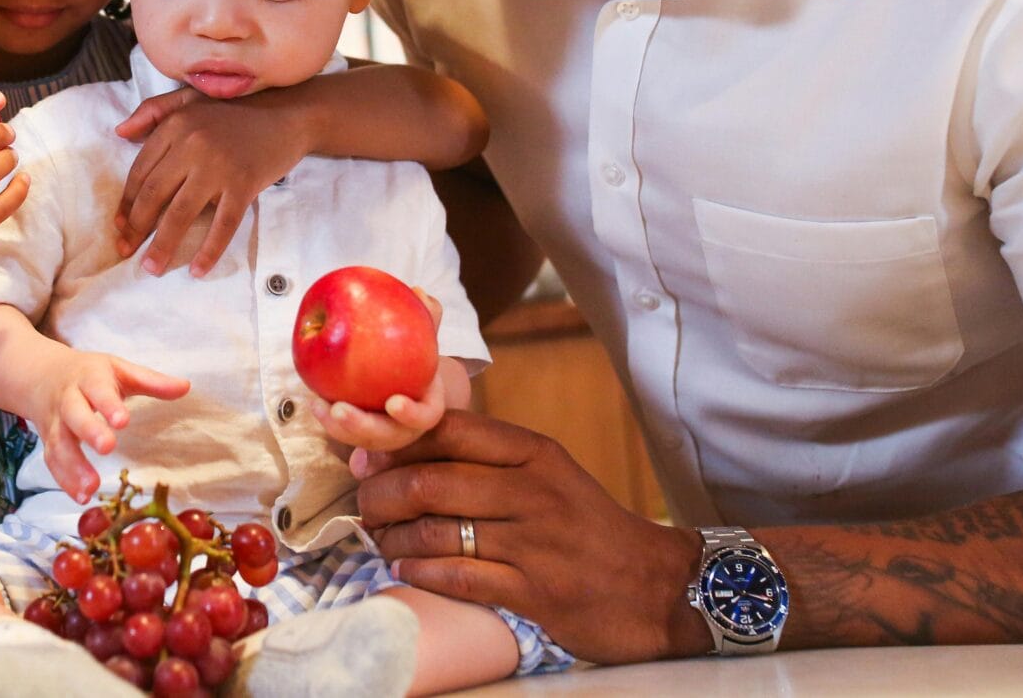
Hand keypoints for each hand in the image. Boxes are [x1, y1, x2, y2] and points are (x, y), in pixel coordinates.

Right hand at [38, 350, 189, 501]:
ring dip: (73, 467)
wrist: (41, 375)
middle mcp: (68, 400)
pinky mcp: (49, 441)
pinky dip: (64, 480)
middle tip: (107, 447)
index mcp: (89, 378)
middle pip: (74, 415)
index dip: (109, 405)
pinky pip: (52, 461)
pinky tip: (81, 497)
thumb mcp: (119, 369)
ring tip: (92, 488)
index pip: (98, 390)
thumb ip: (151, 381)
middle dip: (89, 431)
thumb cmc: (89, 374)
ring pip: (59, 443)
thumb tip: (185, 387)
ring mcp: (55, 422)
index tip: (123, 420)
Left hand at [112, 86, 306, 275]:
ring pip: (181, 213)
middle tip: (127, 251)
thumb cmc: (237, 110)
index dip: (127, 203)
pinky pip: (222, 224)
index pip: (141, 171)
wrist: (289, 113)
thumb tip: (120, 133)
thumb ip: (153, 111)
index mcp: (175, 125)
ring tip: (152, 267)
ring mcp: (219, 166)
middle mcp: (192, 144)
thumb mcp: (190, 99)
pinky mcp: (244, 183)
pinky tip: (198, 269)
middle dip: (137, 228)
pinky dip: (209, 250)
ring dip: (163, 245)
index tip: (121, 227)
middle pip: (154, 195)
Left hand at [319, 289, 449, 453]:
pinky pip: (343, 431)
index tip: (393, 402)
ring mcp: (382, 435)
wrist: (408, 379)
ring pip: (360, 439)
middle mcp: (405, 429)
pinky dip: (327, 418)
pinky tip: (312, 400)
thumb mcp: (425, 336)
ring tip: (318, 405)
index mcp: (427, 407)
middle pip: (386, 436)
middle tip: (340, 409)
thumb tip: (418, 291)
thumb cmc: (418, 354)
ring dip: (337, 427)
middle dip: (361, 426)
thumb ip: (426, 316)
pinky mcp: (360, 435)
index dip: (411, 413)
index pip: (425, 416)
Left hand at [356, 410, 708, 664]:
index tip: (366, 457)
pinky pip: (458, 577)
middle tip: (365, 506)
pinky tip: (405, 571)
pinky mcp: (535, 591)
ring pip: (436, 531)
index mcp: (534, 453)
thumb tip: (405, 449)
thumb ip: (487, 460)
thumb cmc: (588, 527)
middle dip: (380, 496)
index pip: (449, 430)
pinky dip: (420, 573)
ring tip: (380, 541)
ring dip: (393, 539)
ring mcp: (534, 542)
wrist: (656, 587)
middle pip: (429, 482)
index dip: (395, 443)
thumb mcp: (548, 474)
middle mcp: (533, 490)